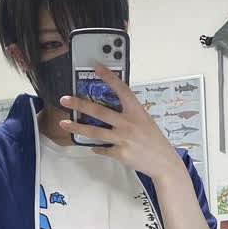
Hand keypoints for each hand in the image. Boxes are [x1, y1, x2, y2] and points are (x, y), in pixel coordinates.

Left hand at [58, 63, 182, 179]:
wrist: (164, 162)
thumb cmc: (154, 140)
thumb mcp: (144, 121)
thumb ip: (128, 114)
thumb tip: (108, 110)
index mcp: (136, 111)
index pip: (121, 89)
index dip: (108, 77)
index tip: (96, 66)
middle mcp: (128, 122)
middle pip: (99, 111)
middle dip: (79, 104)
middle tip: (64, 99)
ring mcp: (123, 138)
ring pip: (94, 131)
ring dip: (76, 128)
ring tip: (63, 124)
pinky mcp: (120, 153)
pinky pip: (102, 149)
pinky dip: (96, 148)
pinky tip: (92, 147)